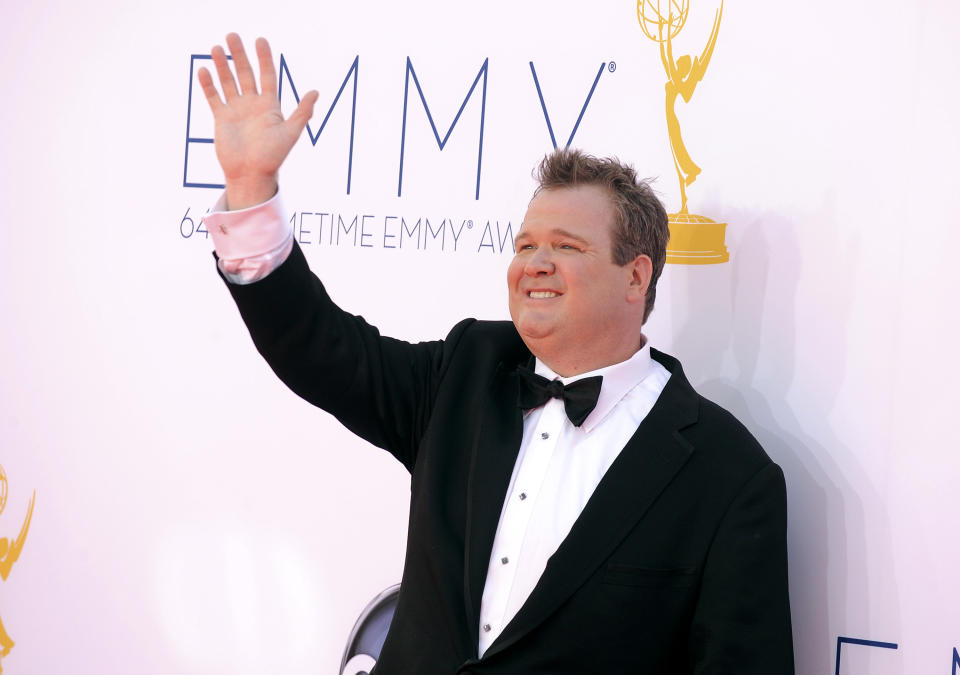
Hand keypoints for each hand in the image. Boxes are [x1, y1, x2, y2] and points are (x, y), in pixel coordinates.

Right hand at [197, 34, 318, 209]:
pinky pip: (214, 97)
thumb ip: (302, 112)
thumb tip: (315, 92)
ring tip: (216, 48)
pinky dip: (208, 84)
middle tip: (232, 35)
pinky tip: (204, 70)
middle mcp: (253, 104)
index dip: (264, 58)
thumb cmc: (273, 156)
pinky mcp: (222, 118)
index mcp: (270, 106)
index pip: (267, 76)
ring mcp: (236, 110)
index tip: (260, 40)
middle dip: (239, 55)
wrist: (252, 175)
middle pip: (245, 74)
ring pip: (228, 82)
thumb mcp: (291, 133)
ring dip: (222, 65)